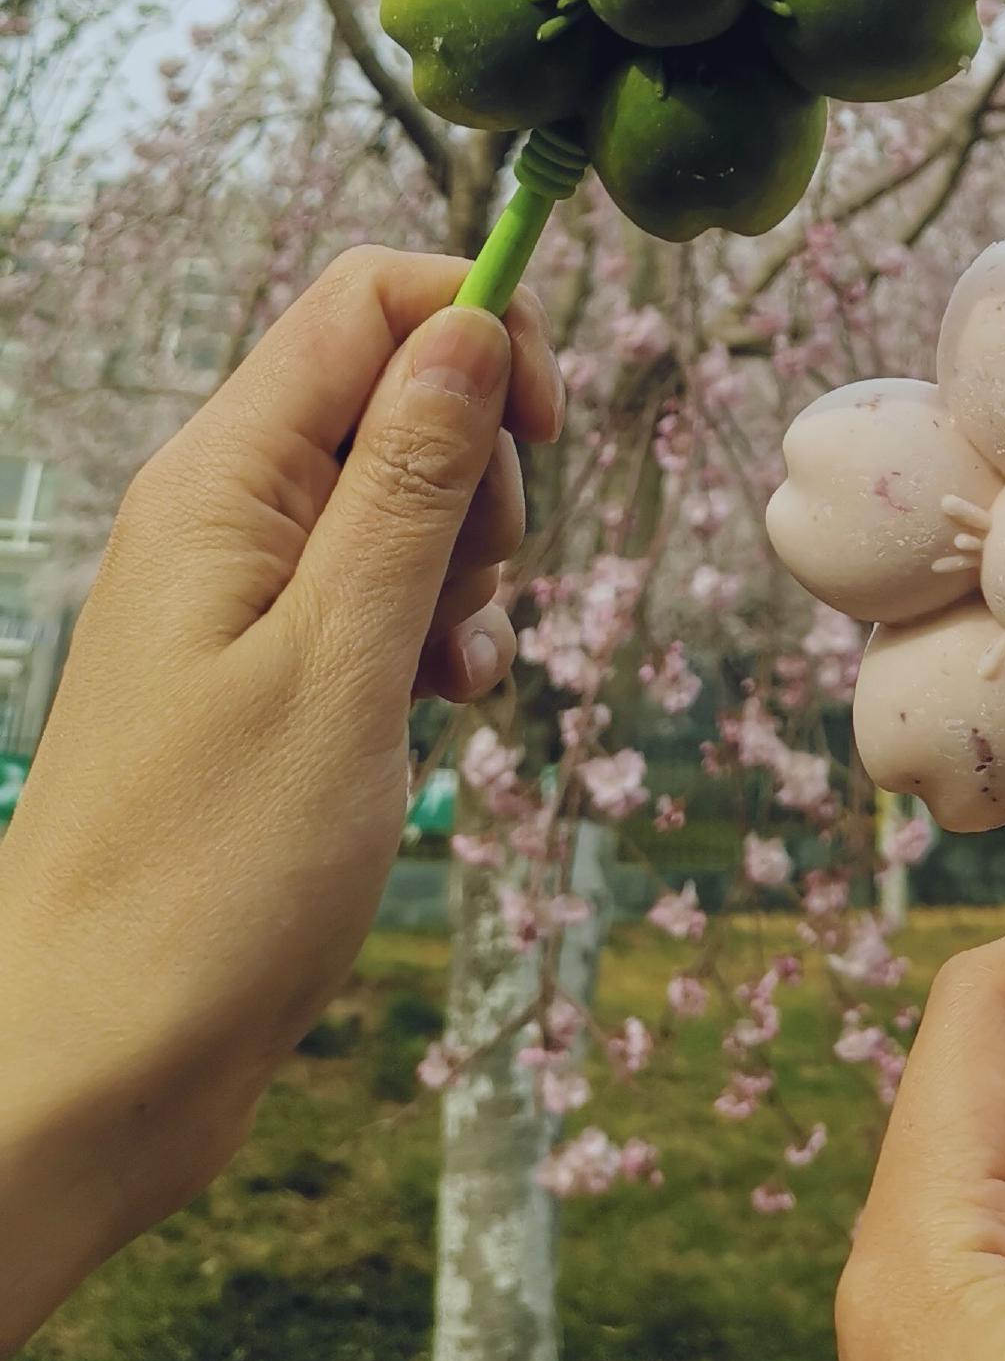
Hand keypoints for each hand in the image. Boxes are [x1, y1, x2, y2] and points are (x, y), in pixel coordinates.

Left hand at [0, 248, 560, 1355]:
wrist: (105, 1057)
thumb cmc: (211, 871)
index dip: (475, 330)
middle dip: (479, 470)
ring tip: (444, 672)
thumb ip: (414, 479)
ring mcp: (242, 587)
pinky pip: (381, 588)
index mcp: (222, 479)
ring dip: (463, 565)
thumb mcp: (346, 656)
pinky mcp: (266, 661)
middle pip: (398, 391)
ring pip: (404, 495)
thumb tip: (472, 320)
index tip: (544, 429)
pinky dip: (432, 633)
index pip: (365, 303)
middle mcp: (224, 510)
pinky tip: (434, 708)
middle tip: (473, 592)